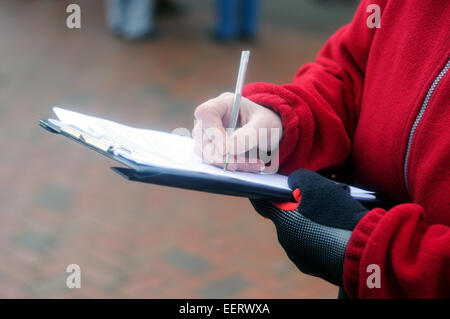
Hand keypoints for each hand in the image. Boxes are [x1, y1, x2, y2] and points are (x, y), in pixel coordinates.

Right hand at [193, 92, 282, 171]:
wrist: (270, 132)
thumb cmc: (267, 122)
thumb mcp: (265, 125)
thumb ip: (249, 135)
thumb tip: (229, 150)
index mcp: (224, 103)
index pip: (205, 113)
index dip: (212, 131)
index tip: (227, 149)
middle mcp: (212, 118)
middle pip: (202, 137)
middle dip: (222, 154)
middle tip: (242, 162)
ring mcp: (209, 134)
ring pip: (207, 153)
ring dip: (229, 162)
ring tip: (254, 163)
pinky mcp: (212, 149)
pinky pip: (215, 161)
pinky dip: (234, 166)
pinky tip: (252, 165)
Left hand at [250, 169, 367, 285]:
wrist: (366, 252)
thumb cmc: (339, 215)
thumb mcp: (317, 186)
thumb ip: (299, 179)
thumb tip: (292, 183)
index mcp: (283, 223)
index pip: (262, 204)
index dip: (262, 192)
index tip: (265, 185)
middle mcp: (287, 243)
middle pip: (285, 218)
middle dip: (294, 207)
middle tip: (311, 197)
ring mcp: (301, 258)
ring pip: (300, 233)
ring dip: (308, 223)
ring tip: (328, 215)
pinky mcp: (317, 268)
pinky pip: (313, 247)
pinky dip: (319, 238)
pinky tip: (335, 231)